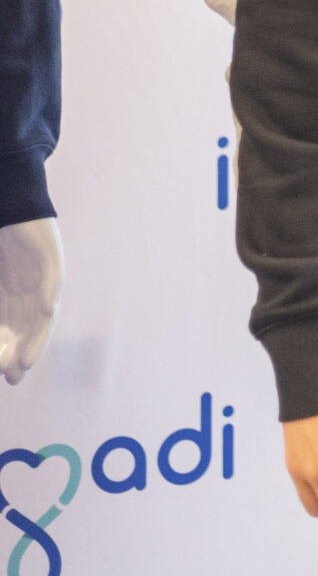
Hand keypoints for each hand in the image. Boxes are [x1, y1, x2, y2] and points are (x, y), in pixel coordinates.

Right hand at [0, 219, 62, 384]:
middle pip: (30, 327)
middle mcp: (31, 289)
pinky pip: (54, 277)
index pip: (14, 331)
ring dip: (38, 336)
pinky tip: (46, 311)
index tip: (5, 376)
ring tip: (28, 359)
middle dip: (22, 351)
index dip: (10, 352)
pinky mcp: (51, 254)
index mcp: (13, 295)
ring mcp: (42, 273)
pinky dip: (50, 294)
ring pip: (44, 311)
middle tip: (14, 375)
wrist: (6, 199)